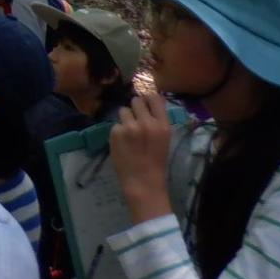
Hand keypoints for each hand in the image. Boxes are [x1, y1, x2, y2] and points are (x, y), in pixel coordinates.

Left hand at [109, 92, 174, 222]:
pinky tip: (122, 143)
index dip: (148, 99)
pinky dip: (118, 131)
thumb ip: (157, 121)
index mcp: (162, 125)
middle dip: (135, 108)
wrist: (143, 181)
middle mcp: (146, 122)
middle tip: (136, 119)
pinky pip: (115, 124)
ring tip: (129, 133)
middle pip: (136, 100)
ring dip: (125, 119)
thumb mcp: (164, 139)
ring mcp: (129, 127)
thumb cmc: (156, 161)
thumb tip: (150, 101)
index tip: (146, 104)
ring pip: (123, 110)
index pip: (154, 97)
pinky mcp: (115, 132)